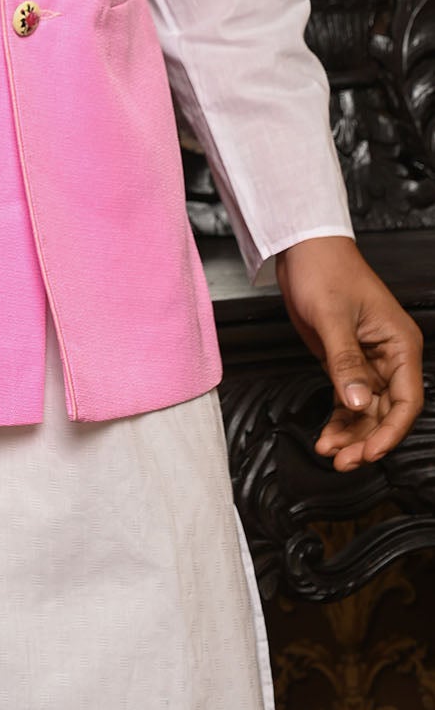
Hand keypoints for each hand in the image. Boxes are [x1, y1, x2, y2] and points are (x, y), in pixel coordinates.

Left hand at [274, 235, 423, 471]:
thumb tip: (358, 403)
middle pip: (387, 411)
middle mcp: (389, 356)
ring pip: (367, 411)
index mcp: (400, 344)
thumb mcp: (333, 317)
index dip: (391, 431)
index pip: (407, 400)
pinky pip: (348, 400)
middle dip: (367, 439)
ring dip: (351, 434)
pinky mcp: (345, 361)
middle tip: (343, 460)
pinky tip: (327, 436)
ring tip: (331, 453)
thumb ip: (345, 362)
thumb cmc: (325, 269)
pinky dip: (339, 420)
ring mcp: (368, 361)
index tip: (371, 452)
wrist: (302, 248)